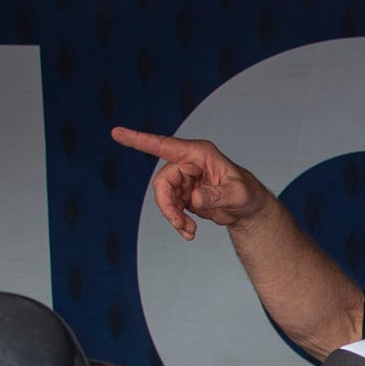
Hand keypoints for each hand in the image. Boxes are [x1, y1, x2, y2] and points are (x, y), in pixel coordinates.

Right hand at [114, 127, 268, 239]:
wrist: (247, 208)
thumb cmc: (246, 194)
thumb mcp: (237, 194)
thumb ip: (217, 195)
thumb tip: (195, 199)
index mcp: (198, 153)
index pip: (164, 145)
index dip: (139, 140)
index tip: (116, 132)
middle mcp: (187, 164)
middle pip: (162, 183)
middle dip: (167, 206)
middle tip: (179, 224)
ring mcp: (183, 180)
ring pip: (164, 198)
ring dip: (173, 217)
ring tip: (189, 232)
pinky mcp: (182, 194)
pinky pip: (171, 208)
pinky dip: (178, 222)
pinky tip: (190, 233)